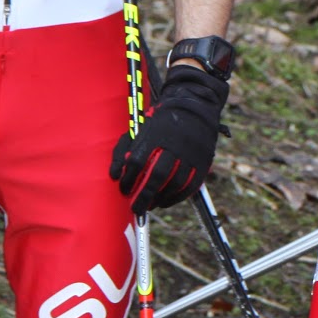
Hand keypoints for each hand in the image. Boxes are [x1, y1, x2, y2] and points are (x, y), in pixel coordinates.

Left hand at [111, 62, 229, 212]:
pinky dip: (177, 197)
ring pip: (175, 183)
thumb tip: (114, 175)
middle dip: (144, 195)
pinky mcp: (203, 161)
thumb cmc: (161, 122)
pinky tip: (166, 201)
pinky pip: (190, 185)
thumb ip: (124, 150)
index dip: (128, 178)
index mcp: (155, 134)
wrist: (195, 108)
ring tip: (150, 206)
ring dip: (161, 198)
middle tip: (136, 208)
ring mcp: (191, 153)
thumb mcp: (140, 129)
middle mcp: (174, 144)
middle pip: (157, 175)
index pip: (137, 160)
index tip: (124, 189)